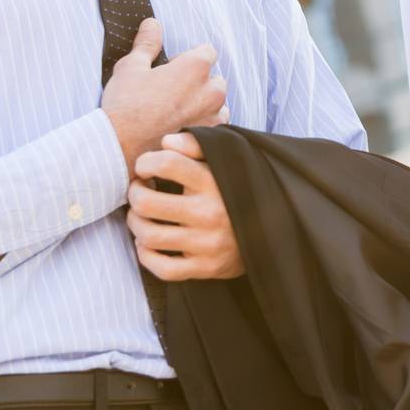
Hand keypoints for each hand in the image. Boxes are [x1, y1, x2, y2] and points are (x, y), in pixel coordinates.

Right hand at [103, 19, 228, 175]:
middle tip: (170, 94)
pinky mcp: (209, 139)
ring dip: (203, 105)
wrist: (119, 148)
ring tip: (175, 114)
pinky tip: (180, 129)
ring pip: (217, 103)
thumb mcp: (131, 67)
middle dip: (198, 82)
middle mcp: (211, 90)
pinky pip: (215, 126)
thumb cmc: (124, 105)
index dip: (187, 59)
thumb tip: (153, 23)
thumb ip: (147, 43)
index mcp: (196, 67)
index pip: (206, 52)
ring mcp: (214, 116)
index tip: (170, 70)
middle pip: (214, 78)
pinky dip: (203, 125)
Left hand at [127, 132, 243, 280]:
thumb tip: (165, 142)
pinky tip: (147, 244)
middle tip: (139, 190)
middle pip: (147, 202)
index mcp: (214, 181)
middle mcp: (210, 212)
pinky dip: (146, 256)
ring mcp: (207, 243)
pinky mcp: (206, 268)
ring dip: (135, 224)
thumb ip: (195, 145)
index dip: (146, 162)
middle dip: (134, 194)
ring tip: (140, 216)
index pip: (167, 163)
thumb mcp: (226, 160)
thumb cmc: (239, 189)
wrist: (275, 230)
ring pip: (150, 236)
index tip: (146, 167)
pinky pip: (163, 268)